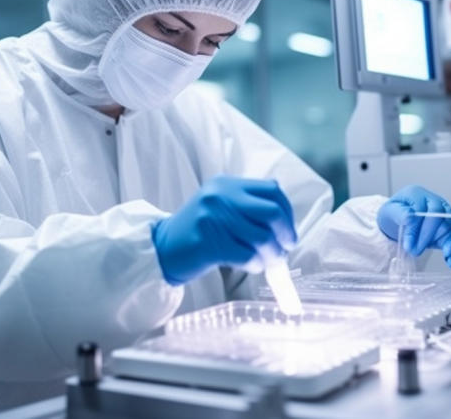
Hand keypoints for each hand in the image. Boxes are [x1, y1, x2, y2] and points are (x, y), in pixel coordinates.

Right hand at [152, 175, 296, 284]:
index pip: (272, 190)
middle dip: (285, 234)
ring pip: (262, 237)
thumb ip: (249, 209)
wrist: (162, 248)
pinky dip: (256, 264)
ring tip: (267, 261)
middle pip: (272, 212)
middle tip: (284, 249)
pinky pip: (247, 256)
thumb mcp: (221, 207)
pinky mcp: (208, 243)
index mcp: (227, 184)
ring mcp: (212, 218)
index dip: (287, 213)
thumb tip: (286, 229)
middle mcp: (220, 196)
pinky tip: (252, 266)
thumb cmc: (199, 232)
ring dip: (272, 255)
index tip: (288, 232)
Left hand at [376, 185, 450, 268]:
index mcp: (419, 195)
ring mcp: (443, 216)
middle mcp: (435, 203)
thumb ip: (399, 213)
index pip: (424, 209)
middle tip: (415, 250)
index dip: (417, 227)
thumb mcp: (389, 211)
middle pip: (440, 218)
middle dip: (428, 237)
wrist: (396, 220)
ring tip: (445, 255)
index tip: (407, 242)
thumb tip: (410, 217)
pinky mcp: (447, 231)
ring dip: (449, 243)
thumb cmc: (394, 213)